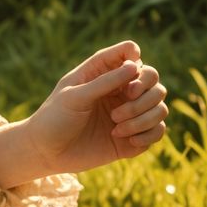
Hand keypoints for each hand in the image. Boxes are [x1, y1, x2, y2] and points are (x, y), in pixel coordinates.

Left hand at [23, 39, 167, 177]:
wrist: (47, 152)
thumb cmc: (55, 118)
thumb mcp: (75, 96)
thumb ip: (104, 81)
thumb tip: (135, 65)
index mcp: (101, 72)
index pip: (131, 53)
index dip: (135, 60)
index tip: (128, 74)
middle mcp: (119, 90)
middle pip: (153, 79)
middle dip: (143, 94)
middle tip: (119, 108)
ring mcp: (128, 113)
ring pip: (159, 106)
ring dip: (143, 117)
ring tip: (116, 127)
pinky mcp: (133, 136)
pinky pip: (158, 130)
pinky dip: (147, 134)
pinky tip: (126, 141)